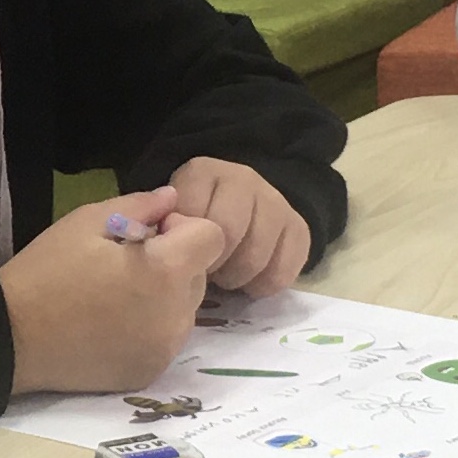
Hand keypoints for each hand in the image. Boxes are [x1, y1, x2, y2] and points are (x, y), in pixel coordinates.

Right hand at [0, 190, 229, 394]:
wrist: (9, 338)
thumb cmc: (46, 272)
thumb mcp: (87, 222)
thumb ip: (140, 206)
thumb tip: (172, 199)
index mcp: (165, 272)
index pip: (213, 237)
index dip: (184, 227)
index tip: (148, 233)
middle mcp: (176, 315)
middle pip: (201, 274)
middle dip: (175, 262)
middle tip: (126, 264)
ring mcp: (164, 349)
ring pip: (187, 308)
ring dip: (166, 296)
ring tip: (117, 295)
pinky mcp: (150, 372)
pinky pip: (168, 338)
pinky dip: (152, 327)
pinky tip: (113, 323)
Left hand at [167, 156, 310, 296]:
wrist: (231, 215)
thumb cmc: (187, 226)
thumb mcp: (164, 219)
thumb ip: (158, 228)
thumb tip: (162, 244)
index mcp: (201, 173)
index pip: (192, 216)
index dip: (184, 247)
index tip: (180, 259)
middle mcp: (241, 178)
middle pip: (228, 232)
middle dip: (212, 264)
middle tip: (205, 274)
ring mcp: (274, 200)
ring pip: (257, 254)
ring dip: (238, 278)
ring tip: (226, 278)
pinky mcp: (298, 226)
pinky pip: (286, 267)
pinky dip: (267, 284)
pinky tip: (252, 283)